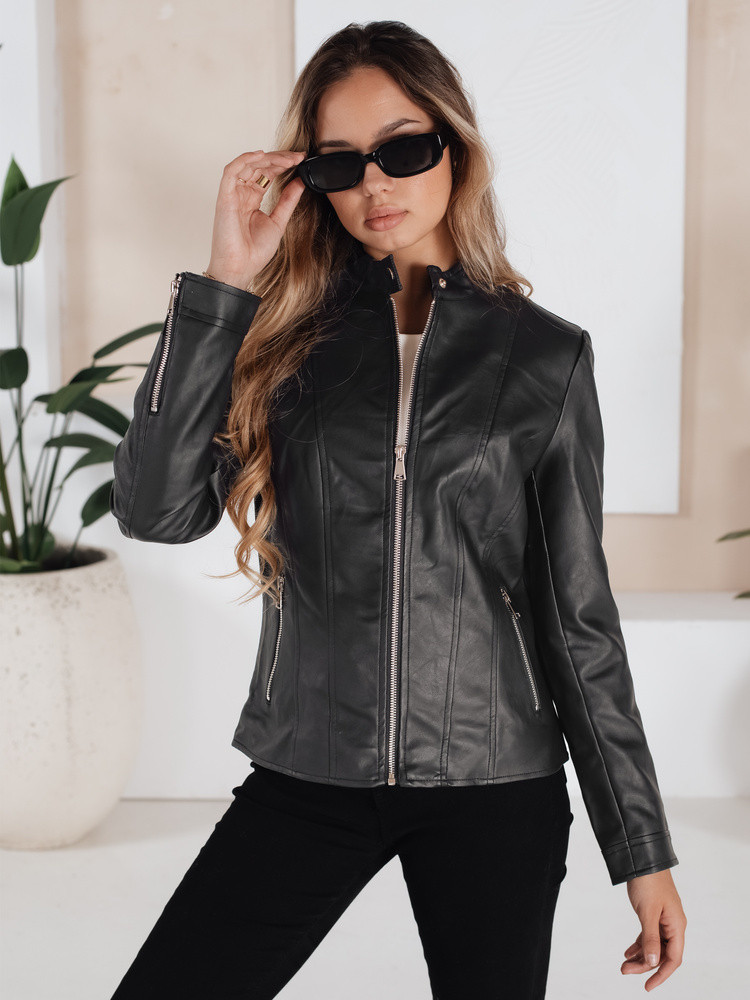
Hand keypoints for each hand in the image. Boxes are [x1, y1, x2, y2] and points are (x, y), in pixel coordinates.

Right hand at [205, 148, 307, 289]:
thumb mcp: (278, 222)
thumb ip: (288, 201)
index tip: (301, 160)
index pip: (267, 174)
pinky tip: (261, 156)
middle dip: (279, 159)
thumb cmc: (254, 252)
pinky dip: (245, 160)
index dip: (283, 164)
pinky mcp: (224, 197)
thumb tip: (300, 181)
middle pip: (259, 166)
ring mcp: (232, 194)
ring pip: (247, 165)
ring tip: (287, 158)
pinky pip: (231, 171)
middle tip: (297, 156)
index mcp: (252, 199)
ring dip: (267, 158)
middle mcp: (242, 194)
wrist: (241, 269)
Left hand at [622, 868, 685, 990]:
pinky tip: (627, 952)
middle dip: (644, 965)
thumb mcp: (647, 912)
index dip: (661, 974)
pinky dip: (638, 944)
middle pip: (662, 953)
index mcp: (676, 925)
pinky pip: (648, 935)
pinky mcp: (654, 914)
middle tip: (624, 970)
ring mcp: (663, 919)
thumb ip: (650, 937)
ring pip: (654, 945)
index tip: (647, 986)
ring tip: (623, 964)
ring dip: (640, 956)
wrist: (642, 858)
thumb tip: (653, 961)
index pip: (673, 958)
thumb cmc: (648, 881)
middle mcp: (673, 924)